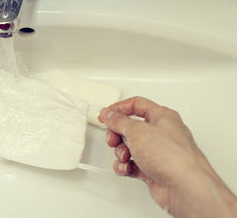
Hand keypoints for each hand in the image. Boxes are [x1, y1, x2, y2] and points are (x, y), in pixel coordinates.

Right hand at [99, 96, 236, 217]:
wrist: (184, 187)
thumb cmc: (172, 156)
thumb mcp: (137, 131)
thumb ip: (119, 121)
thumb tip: (110, 115)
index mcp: (162, 116)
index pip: (136, 105)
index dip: (119, 108)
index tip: (106, 114)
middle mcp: (162, 133)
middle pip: (131, 127)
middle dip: (118, 134)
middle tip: (113, 139)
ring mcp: (158, 152)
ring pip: (131, 147)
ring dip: (121, 152)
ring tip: (125, 156)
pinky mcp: (154, 169)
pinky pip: (133, 164)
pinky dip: (126, 166)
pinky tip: (126, 168)